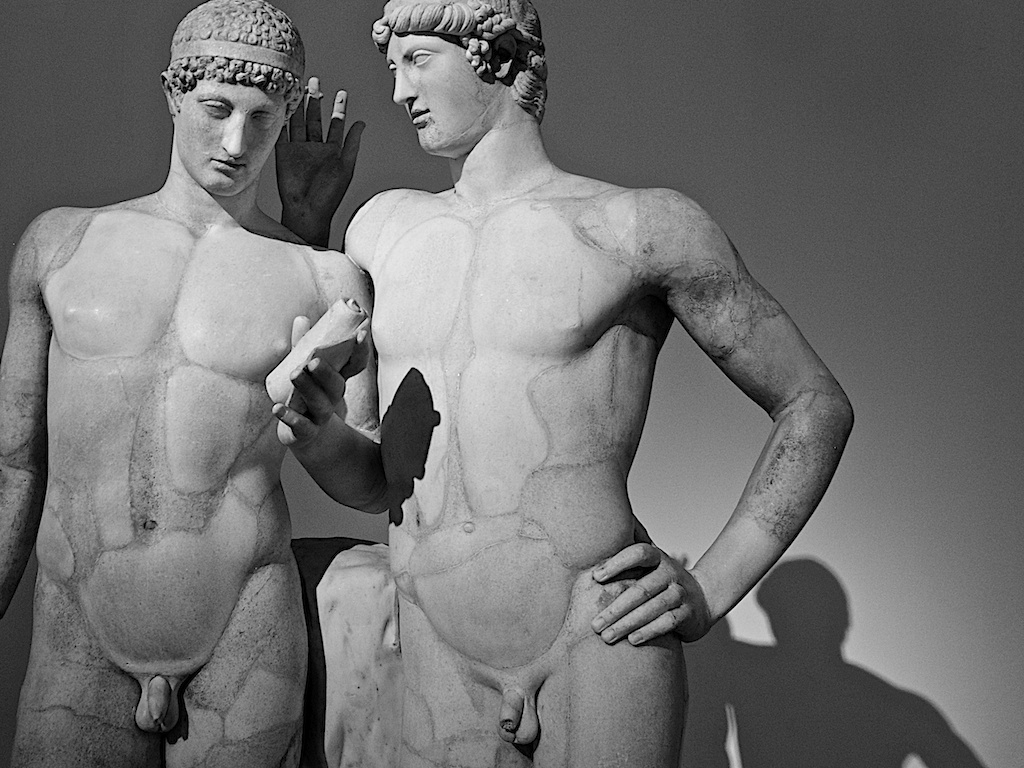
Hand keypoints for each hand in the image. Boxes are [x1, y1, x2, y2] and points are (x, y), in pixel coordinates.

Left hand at [273, 316, 355, 446]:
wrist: (308, 437)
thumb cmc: (309, 397)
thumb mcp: (308, 372)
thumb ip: (303, 346)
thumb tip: (301, 318)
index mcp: (337, 380)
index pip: (355, 365)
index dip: (360, 350)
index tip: (362, 332)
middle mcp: (333, 398)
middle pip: (336, 386)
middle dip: (326, 373)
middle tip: (314, 361)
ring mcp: (320, 416)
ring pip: (319, 404)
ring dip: (307, 389)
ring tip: (296, 374)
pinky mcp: (306, 432)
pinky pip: (301, 426)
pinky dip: (290, 418)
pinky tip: (277, 408)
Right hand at [276, 79, 364, 246]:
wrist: (307, 211)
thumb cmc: (329, 194)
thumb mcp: (345, 166)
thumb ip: (352, 144)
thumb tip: (362, 122)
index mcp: (332, 150)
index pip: (336, 124)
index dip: (339, 108)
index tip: (342, 92)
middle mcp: (315, 147)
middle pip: (315, 118)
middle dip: (315, 100)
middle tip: (314, 81)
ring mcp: (298, 149)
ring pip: (299, 121)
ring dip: (299, 105)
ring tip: (299, 86)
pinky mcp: (283, 152)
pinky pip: (282, 131)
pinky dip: (281, 118)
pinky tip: (281, 104)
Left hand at [590, 546, 712, 644]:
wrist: (703, 598)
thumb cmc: (662, 583)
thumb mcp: (648, 567)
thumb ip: (625, 560)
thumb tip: (591, 553)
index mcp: (656, 557)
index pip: (638, 553)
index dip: (617, 563)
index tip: (596, 577)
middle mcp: (669, 572)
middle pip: (640, 589)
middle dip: (615, 609)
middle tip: (594, 625)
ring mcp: (680, 593)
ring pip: (652, 608)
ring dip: (627, 624)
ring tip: (607, 636)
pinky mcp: (688, 613)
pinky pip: (667, 622)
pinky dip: (649, 631)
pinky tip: (632, 640)